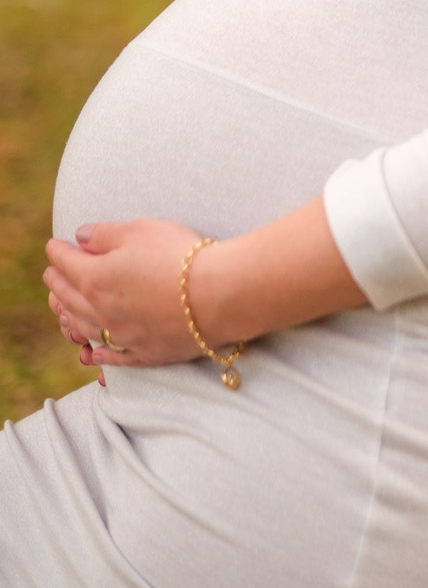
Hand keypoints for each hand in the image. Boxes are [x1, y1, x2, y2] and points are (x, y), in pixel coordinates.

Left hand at [44, 220, 214, 368]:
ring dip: (68, 317)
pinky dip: (98, 353)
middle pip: (69, 298)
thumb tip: (79, 237)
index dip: (57, 252)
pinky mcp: (145, 353)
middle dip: (57, 284)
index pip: (66, 263)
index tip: (53, 245)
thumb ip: (104, 234)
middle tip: (51, 276)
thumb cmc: (178, 256)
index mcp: (95, 278)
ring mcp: (122, 336)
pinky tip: (92, 353)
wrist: (217, 295)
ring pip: (84, 329)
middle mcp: (101, 311)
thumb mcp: (139, 230)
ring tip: (61, 310)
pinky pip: (113, 357)